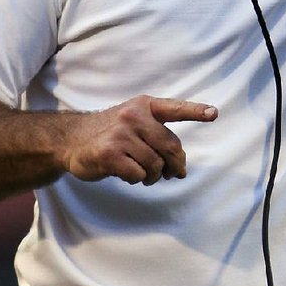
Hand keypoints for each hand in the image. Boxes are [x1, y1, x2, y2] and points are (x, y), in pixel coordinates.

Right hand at [61, 94, 217, 185]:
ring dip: (154, 176)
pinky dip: (137, 179)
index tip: (214, 113)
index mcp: (144, 106)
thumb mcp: (133, 120)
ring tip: (144, 174)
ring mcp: (120, 134)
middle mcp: (133, 116)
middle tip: (173, 174)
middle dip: (176, 165)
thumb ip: (157, 134)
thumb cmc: (110, 132)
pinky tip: (128, 174)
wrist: (71, 139)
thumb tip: (180, 166)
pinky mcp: (109, 153)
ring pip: (155, 164)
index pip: (174, 108)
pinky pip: (138, 174)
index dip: (196, 111)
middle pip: (171, 147)